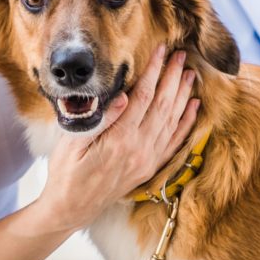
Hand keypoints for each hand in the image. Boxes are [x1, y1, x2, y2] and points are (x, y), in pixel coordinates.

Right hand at [38, 45, 198, 230]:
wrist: (72, 208)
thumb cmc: (66, 173)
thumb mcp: (72, 144)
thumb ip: (100, 120)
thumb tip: (123, 96)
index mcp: (120, 139)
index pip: (143, 97)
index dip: (154, 71)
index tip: (161, 50)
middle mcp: (140, 149)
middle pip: (163, 105)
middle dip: (173, 77)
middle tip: (183, 54)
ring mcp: (148, 159)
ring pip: (172, 121)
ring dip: (183, 95)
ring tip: (191, 73)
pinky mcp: (150, 167)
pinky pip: (175, 142)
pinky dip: (187, 123)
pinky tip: (194, 107)